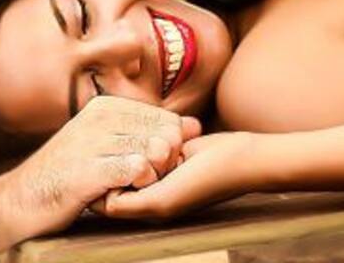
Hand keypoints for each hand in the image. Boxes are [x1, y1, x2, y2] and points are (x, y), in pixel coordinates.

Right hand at [3, 96, 201, 234]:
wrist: (22, 200)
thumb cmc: (68, 175)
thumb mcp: (104, 145)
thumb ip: (147, 133)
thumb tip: (194, 125)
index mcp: (104, 107)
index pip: (164, 118)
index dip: (169, 145)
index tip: (152, 165)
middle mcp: (100, 118)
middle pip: (164, 134)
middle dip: (167, 161)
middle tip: (145, 180)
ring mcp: (94, 142)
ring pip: (155, 152)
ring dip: (153, 176)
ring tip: (132, 186)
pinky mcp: (90, 169)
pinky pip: (138, 170)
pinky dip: (139, 185)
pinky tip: (123, 191)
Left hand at [91, 131, 263, 219]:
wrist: (242, 157)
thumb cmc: (206, 182)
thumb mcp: (163, 200)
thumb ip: (130, 204)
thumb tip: (100, 203)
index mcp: (148, 207)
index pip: (108, 196)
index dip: (110, 180)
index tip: (124, 168)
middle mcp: (153, 190)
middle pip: (119, 173)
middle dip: (127, 160)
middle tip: (149, 156)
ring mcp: (163, 170)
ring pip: (133, 154)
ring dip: (143, 145)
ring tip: (168, 149)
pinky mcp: (173, 150)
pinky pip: (151, 140)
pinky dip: (159, 136)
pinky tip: (177, 139)